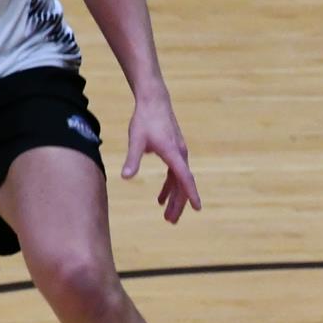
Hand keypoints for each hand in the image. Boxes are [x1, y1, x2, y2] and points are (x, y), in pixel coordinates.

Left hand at [121, 94, 201, 223]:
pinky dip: (169, 186)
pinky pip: (175, 173)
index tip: (197, 208)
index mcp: (172, 153)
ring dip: (173, 197)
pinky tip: (161, 196)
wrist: (154, 101)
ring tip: (166, 214)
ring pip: (179, 180)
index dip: (190, 193)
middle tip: (171, 221)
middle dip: (178, 203)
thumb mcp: (136, 140)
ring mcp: (178, 153)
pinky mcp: (174, 151)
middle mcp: (180, 154)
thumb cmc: (145, 119)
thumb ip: (132, 159)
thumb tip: (126, 177)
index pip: (184, 177)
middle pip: (182, 183)